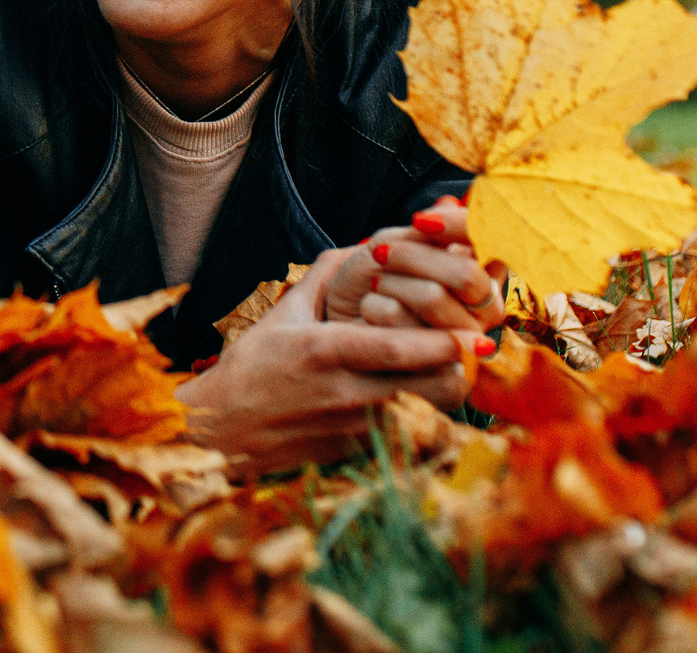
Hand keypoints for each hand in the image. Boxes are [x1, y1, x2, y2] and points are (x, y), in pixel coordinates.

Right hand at [180, 248, 486, 474]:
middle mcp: (346, 393)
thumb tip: (364, 245)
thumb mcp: (284, 314)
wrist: (221, 429)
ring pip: (430, 414)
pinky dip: (427, 414)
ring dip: (446, 391)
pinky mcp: (359, 452)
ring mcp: (355, 428)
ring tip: (451, 368)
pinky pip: (411, 434)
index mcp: (326, 352)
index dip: (443, 342)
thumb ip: (325, 276)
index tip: (475, 332)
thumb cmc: (251, 367)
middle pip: (430, 388)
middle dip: (458, 367)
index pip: (399, 349)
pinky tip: (425, 396)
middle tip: (468, 347)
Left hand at [324, 196, 506, 334]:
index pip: (493, 243)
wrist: (338, 324)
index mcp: (483, 273)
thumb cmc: (370, 281)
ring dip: (389, 283)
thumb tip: (447, 207)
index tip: (421, 221)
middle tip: (379, 253)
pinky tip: (369, 315)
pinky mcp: (444, 372)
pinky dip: (375, 308)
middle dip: (412, 256)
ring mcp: (468, 341)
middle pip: (466, 274)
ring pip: (433, 297)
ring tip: (374, 288)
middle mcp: (486, 309)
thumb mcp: (394, 244)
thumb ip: (425, 232)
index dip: (460, 228)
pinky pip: (408, 328)